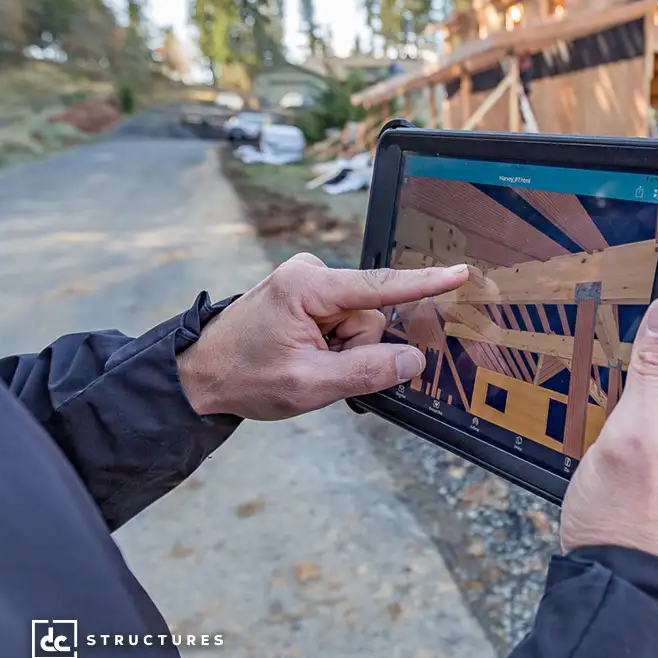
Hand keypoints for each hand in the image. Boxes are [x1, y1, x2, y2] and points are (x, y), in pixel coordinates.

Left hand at [178, 253, 469, 419]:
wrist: (199, 376)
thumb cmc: (243, 377)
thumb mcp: (308, 385)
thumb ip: (366, 372)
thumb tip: (412, 359)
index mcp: (307, 288)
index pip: (379, 286)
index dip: (424, 283)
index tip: (459, 272)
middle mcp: (309, 275)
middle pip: (370, 316)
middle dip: (354, 350)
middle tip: (316, 369)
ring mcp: (308, 284)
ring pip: (360, 323)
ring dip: (341, 351)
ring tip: (303, 364)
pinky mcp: (308, 296)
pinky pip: (344, 323)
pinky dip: (333, 346)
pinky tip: (304, 356)